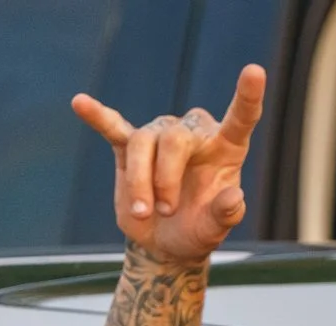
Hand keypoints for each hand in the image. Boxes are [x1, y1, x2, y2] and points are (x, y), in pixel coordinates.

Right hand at [72, 64, 264, 264]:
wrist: (165, 244)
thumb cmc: (198, 231)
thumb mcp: (215, 230)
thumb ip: (225, 214)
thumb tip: (233, 197)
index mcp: (225, 148)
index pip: (241, 118)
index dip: (247, 95)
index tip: (255, 71)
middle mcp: (193, 135)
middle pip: (175, 138)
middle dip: (165, 179)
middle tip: (166, 212)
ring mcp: (160, 137)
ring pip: (143, 143)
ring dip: (140, 181)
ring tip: (142, 213)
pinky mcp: (129, 147)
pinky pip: (113, 126)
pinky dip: (97, 116)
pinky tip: (80, 102)